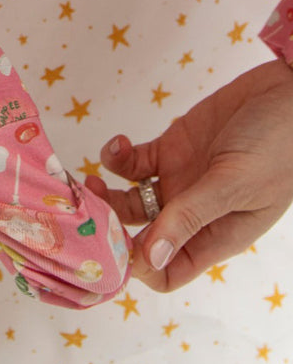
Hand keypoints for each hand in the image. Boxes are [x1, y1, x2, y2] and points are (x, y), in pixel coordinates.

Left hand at [85, 60, 292, 290]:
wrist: (286, 93)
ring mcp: (179, 180)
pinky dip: (117, 156)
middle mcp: (192, 213)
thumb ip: (191, 217)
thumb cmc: (276, 145)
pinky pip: (132, 162)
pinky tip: (120, 143)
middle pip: (139, 236)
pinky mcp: (170, 148)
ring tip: (93, 179)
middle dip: (110, 228)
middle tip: (90, 208)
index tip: (113, 244)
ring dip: (106, 193)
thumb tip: (151, 258)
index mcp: (214, 235)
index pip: (168, 270)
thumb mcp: (234, 184)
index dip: (138, 266)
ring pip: (127, 200)